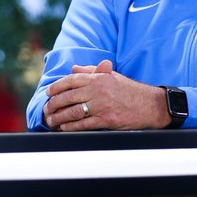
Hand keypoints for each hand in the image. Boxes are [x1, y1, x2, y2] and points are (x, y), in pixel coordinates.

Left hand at [42, 60, 167, 130]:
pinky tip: (64, 127)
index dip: (56, 86)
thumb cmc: (129, 90)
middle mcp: (98, 91)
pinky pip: (84, 124)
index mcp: (98, 78)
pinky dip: (71, 127)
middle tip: (46, 109)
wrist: (150, 105)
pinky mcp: (107, 120)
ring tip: (51, 120)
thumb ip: (91, 71)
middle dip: (53, 104)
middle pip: (68, 97)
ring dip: (59, 117)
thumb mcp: (111, 76)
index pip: (71, 80)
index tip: (48, 93)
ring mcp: (102, 106)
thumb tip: (73, 68)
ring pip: (73, 112)